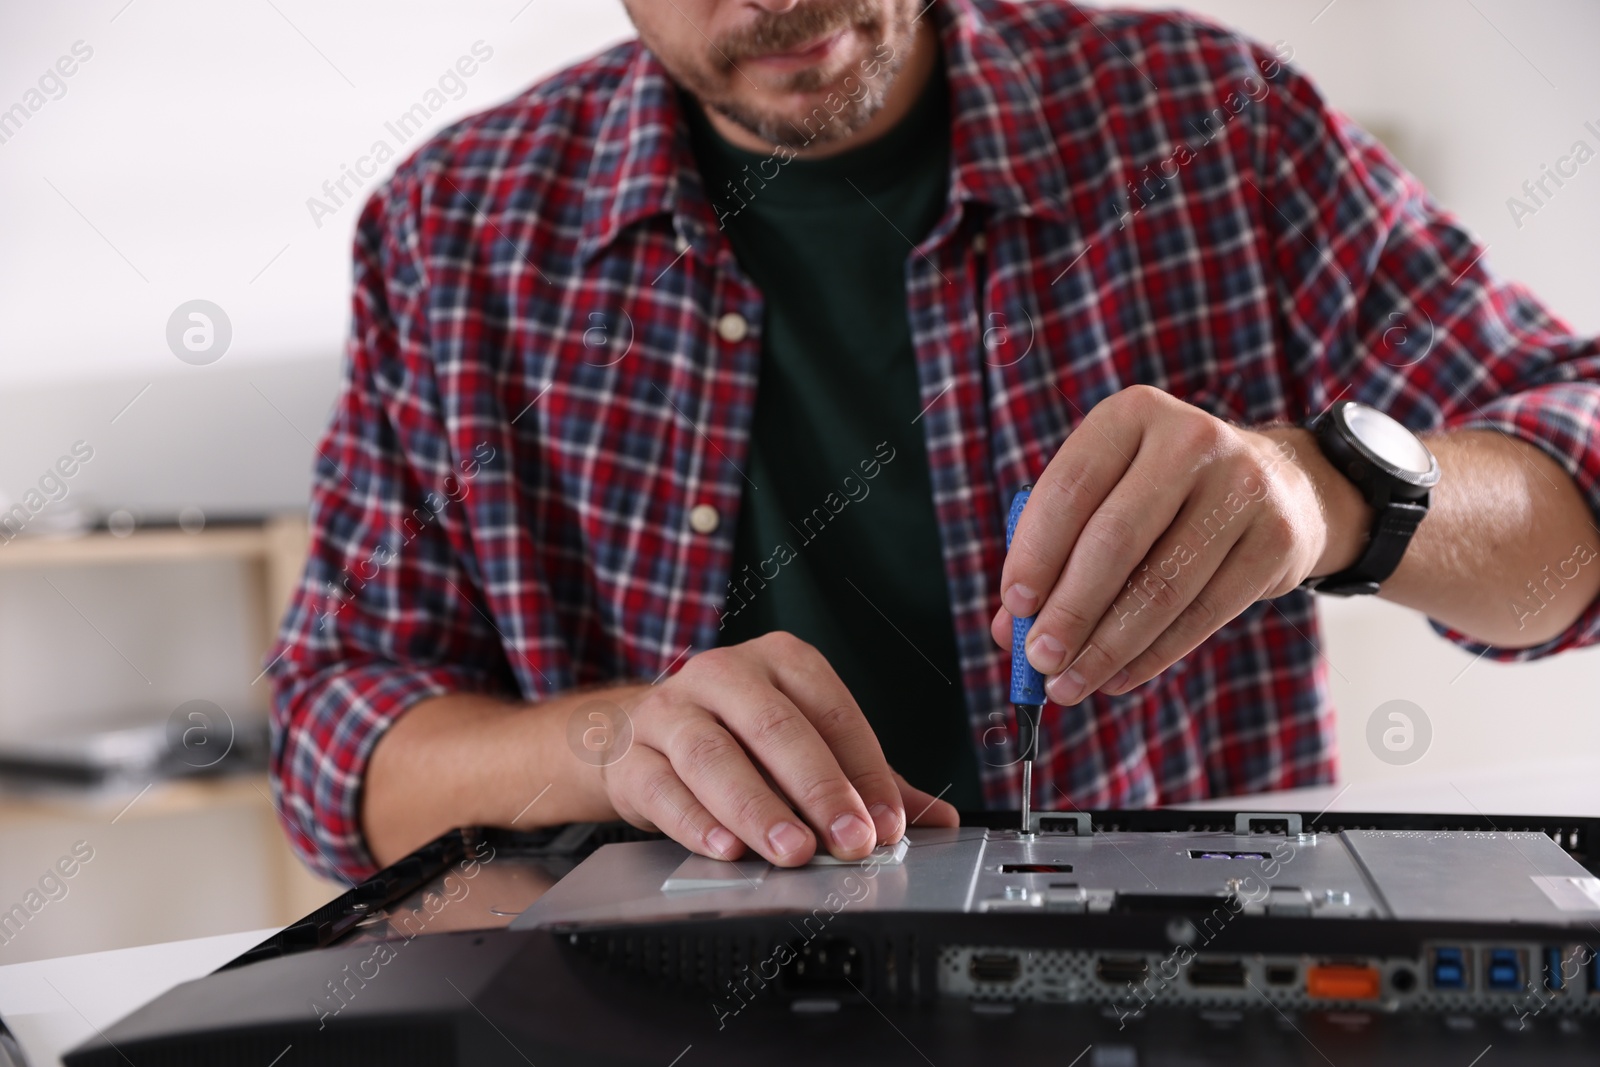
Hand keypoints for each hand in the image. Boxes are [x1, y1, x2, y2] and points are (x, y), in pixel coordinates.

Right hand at [602, 632, 958, 865]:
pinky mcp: (632, 754)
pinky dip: (696, 821)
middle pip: (775, 727)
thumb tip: (938, 821)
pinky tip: (726, 849)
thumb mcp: (804, 746)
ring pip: (713, 755)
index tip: (886, 823)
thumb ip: (866, 781)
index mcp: (779, 660)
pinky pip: (663, 787)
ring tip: (792, 850)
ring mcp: (671, 710)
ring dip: (757, 808)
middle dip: (818, 789)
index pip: (831, 710)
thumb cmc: (736, 738)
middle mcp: (724, 674)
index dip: (863, 770)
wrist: (634, 736)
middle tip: (850, 840)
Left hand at [991, 385, 1368, 704]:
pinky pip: (1204, 614)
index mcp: (1131, 416)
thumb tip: (1011, 629)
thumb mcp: (1109, 491)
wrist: (1277, 482)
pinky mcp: (1276, 540)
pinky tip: (1118, 677)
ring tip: (1070, 683)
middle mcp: (1190, 441)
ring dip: (1107, 647)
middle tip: (1039, 658)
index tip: (1014, 607)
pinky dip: (1152, 656)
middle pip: (1115, 540)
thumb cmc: (1163, 492)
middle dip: (1070, 610)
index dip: (1035, 553)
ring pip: (1161, 586)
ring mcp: (1242, 488)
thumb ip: (1057, 550)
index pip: (1070, 488)